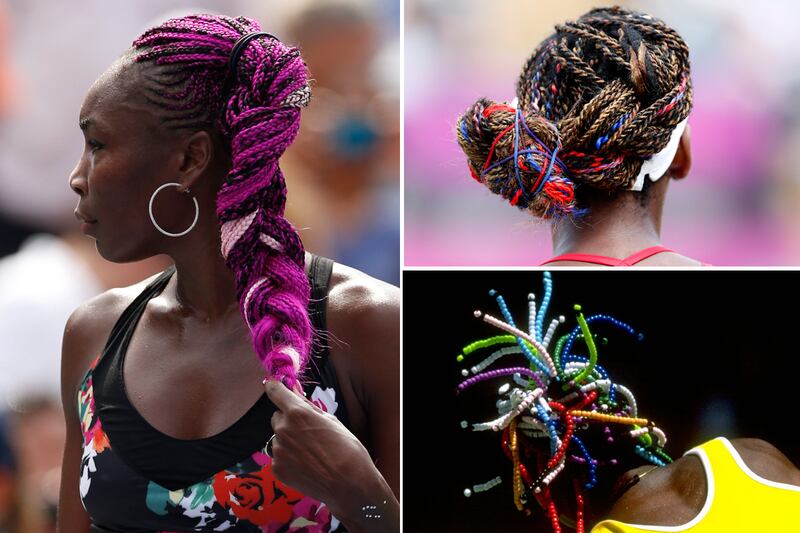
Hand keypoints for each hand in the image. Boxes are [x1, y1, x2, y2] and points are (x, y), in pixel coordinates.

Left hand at [264, 380, 397, 531]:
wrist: (348, 483)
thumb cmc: (346, 448)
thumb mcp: (331, 420)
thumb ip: (309, 407)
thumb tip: (296, 394)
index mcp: (297, 413)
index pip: (275, 392)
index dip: (274, 387)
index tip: (272, 385)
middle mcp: (283, 429)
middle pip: (277, 417)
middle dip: (288, 420)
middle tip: (307, 431)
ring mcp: (278, 450)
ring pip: (279, 439)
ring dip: (289, 441)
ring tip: (311, 453)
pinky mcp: (277, 468)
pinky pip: (279, 457)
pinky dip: (289, 459)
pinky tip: (306, 466)